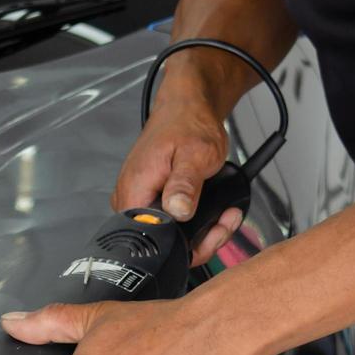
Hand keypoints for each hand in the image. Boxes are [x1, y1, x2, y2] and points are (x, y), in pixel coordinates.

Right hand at [113, 95, 242, 267]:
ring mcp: (139, 202)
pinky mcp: (149, 201)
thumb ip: (185, 184)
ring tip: (224, 214)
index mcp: (134, 192)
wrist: (186, 108)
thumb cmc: (189, 124)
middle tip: (224, 221)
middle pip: (163, 244)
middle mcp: (130, 201)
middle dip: (200, 240)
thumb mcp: (195, 154)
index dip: (189, 246)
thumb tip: (177, 211)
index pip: (154, 242)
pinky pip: (172, 225)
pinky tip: (212, 210)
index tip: (214, 230)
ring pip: (171, 237)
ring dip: (202, 233)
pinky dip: (195, 222)